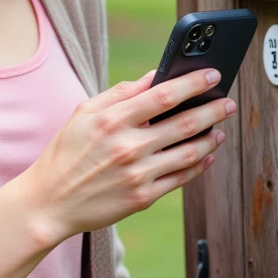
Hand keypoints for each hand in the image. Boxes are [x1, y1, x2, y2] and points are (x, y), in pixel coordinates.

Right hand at [23, 68, 236, 246]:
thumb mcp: (84, 114)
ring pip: (188, 153)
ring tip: (219, 129)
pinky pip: (180, 178)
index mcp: (112, 121)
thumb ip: (120, 93)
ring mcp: (137, 175)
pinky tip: (206, 155)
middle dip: (212, 110)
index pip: (163, 95)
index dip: (193, 83)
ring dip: (210, 138)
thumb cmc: (66, 153)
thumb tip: (155, 76)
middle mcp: (127, 147)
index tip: (213, 75)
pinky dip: (199, 165)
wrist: (49, 202)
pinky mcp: (142, 198)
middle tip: (228, 103)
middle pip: (183, 124)